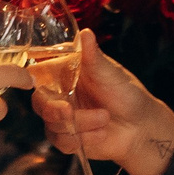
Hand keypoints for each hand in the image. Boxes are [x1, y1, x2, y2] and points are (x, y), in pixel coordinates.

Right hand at [33, 29, 173, 174]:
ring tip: (105, 119)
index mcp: (65, 74)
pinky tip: (100, 134)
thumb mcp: (110, 73)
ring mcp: (62, 118)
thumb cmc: (127, 94)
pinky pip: (62, 142)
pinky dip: (83, 139)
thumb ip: (93, 57)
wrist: (141, 126)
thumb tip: (85, 33)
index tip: (38, 83)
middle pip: (40, 102)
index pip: (38, 74)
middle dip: (53, 109)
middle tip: (68, 111)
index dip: (32, 79)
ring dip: (80, 124)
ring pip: (52, 124)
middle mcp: (60, 96)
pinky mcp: (67, 139)